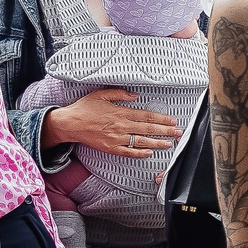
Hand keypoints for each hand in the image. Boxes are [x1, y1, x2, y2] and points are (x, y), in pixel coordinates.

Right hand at [45, 87, 182, 158]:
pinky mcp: (110, 148)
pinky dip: (140, 153)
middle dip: (165, 131)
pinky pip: (128, 152)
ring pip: (141, 141)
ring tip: (169, 144)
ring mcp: (116, 138)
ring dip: (157, 143)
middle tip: (178, 133)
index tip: (173, 121)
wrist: (69, 123)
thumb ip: (119, 94)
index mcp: (121, 112)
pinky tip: (149, 153)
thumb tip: (135, 95)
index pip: (146, 116)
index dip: (162, 119)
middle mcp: (121, 126)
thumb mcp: (100, 94)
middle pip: (148, 129)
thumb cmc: (84, 108)